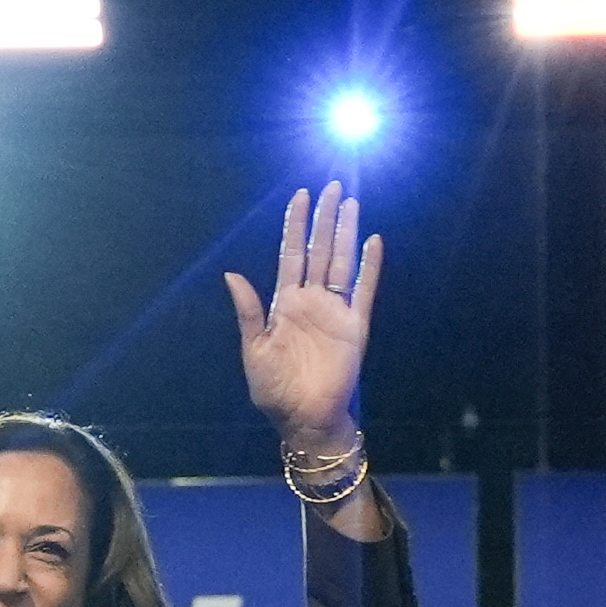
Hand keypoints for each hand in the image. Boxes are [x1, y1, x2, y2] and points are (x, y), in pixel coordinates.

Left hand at [223, 184, 384, 462]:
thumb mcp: (254, 350)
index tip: (300, 196)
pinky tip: (373, 242)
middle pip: (319, 250)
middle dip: (324, 219)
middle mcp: (311, 301)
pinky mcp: (355, 326)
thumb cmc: (275, 391)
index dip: (295, 225)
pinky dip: (370, 266)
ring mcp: (335, 311)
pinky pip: (364, 290)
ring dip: (346, 233)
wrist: (304, 419)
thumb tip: (232, 275)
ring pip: (341, 262)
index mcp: (284, 304)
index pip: (291, 254)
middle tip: (332, 187)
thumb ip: (248, 312)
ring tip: (351, 203)